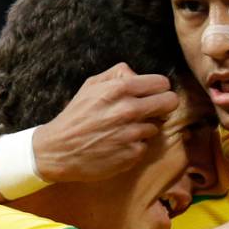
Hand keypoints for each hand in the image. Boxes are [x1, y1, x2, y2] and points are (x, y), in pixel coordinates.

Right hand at [33, 63, 178, 182]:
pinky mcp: (132, 154)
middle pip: (170, 102)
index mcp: (120, 89)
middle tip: (153, 109)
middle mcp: (129, 110)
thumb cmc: (76, 116)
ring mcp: (132, 134)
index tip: (154, 93)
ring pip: (156, 126)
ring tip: (124, 130)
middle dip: (164, 104)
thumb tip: (139, 75)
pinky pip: (145, 145)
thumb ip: (118, 74)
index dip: (159, 88)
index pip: (162, 83)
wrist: (58, 150)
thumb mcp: (91, 86)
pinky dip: (135, 145)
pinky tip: (119, 144)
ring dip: (144, 127)